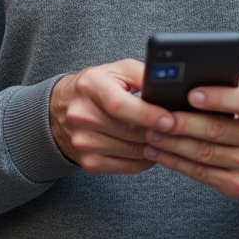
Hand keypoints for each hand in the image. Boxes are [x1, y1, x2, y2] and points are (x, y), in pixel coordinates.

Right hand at [49, 59, 168, 173]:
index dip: (148, 114)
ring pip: (132, 152)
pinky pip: (127, 167)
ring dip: (154, 148)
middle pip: (129, 132)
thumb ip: (143, 74)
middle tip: (176, 130)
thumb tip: (170, 86)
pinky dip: (144, 161)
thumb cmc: (98, 86)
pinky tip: (150, 150)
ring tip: (165, 138)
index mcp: (90, 86)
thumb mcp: (118, 70)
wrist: (63, 108)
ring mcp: (82, 141)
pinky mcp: (88, 161)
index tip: (171, 120)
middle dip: (157, 133)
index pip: (119, 105)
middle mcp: (81, 115)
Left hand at [142, 76, 238, 198]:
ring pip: (203, 154)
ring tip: (150, 133)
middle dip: (182, 123)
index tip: (190, 93)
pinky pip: (199, 174)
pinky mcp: (237, 186)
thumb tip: (191, 72)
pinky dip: (175, 162)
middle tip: (156, 116)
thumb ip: (229, 84)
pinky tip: (158, 152)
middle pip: (216, 131)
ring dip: (172, 144)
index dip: (218, 97)